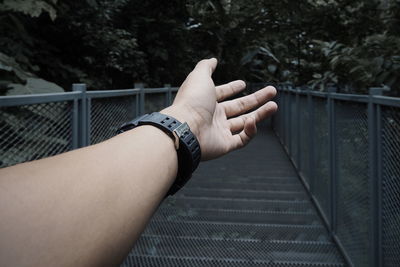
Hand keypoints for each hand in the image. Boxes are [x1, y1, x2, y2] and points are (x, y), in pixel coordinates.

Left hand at [162, 58, 276, 159]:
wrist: (186, 128)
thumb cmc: (191, 102)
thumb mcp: (199, 77)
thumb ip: (206, 66)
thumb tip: (213, 59)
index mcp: (206, 100)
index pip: (222, 94)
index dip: (232, 88)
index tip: (243, 83)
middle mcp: (213, 116)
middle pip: (238, 107)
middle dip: (256, 99)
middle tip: (272, 91)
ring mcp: (219, 131)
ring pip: (244, 123)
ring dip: (260, 114)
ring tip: (274, 105)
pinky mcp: (225, 145)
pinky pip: (242, 139)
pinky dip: (250, 131)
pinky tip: (254, 121)